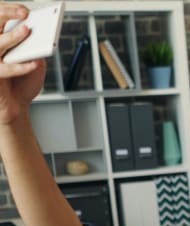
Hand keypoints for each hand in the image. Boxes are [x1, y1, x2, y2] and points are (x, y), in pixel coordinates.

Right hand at [0, 4, 45, 124]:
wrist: (16, 107)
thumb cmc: (23, 83)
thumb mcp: (34, 63)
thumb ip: (35, 49)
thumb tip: (41, 35)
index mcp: (0, 39)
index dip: (8, 10)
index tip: (25, 10)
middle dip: (7, 14)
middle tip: (24, 13)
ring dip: (12, 36)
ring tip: (27, 31)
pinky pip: (4, 69)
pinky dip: (20, 66)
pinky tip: (33, 63)